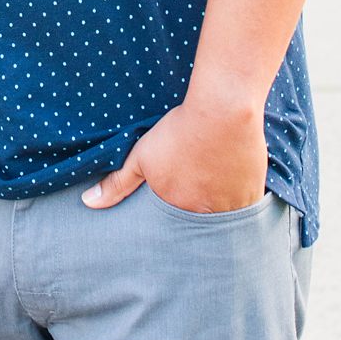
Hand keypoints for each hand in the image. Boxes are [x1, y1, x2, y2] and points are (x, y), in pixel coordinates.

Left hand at [80, 92, 268, 214]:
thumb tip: (87, 203)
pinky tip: (232, 185)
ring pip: (222, 218)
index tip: (173, 205)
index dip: (172, 214)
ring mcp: (231, 208)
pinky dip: (237, 200)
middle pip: (198, 224)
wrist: (222, 112)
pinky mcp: (252, 196)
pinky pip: (244, 208)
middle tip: (195, 197)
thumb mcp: (142, 156)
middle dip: (194, 216)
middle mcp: (205, 216)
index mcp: (177, 209)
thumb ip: (117, 183)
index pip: (170, 227)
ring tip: (213, 190)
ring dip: (217, 208)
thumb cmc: (180, 132)